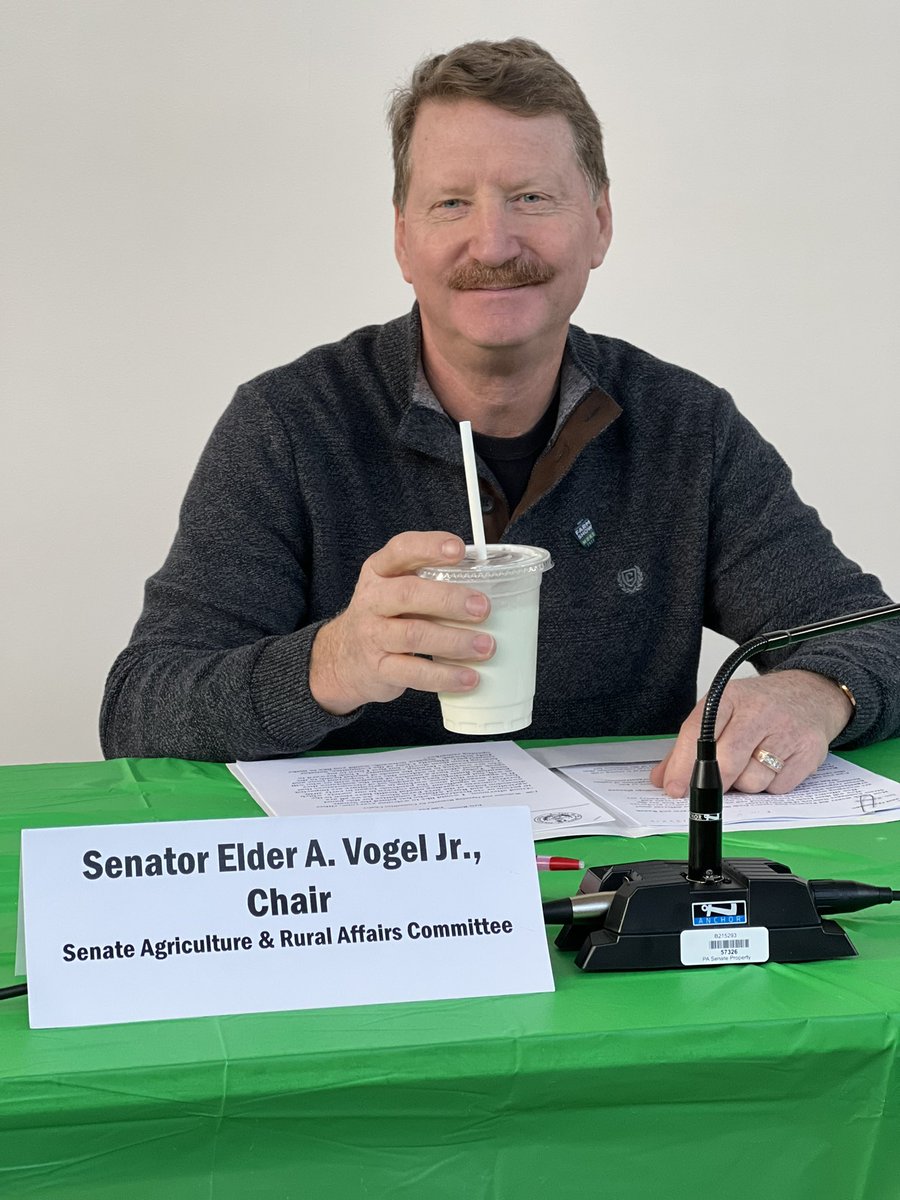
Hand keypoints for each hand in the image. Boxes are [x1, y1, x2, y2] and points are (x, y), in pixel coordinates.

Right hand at [309, 532, 493, 714]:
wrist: (343, 658)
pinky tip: (470, 678)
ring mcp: (373, 635)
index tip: (458, 549)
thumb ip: (430, 581)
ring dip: (454, 641)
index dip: (429, 547)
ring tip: (486, 646)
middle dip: (449, 599)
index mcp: (379, 571)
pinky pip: (414, 673)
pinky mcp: (379, 668)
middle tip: (483, 608)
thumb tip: (491, 582)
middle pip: (408, 594)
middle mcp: (372, 599)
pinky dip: (445, 676)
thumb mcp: (395, 588)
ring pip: (414, 635)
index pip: (401, 550)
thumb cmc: (385, 616)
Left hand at [649, 670, 853, 796]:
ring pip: (751, 781)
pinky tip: (771, 765)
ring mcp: (787, 732)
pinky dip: (769, 785)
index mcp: (729, 697)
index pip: (698, 733)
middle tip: (711, 784)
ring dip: (744, 784)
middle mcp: (759, 712)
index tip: (674, 788)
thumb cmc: (759, 705)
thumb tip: (663, 778)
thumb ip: (688, 745)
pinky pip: (777, 788)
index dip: (683, 765)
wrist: (811, 694)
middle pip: (726, 762)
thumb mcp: (721, 712)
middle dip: (714, 782)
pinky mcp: (809, 753)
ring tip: (749, 763)